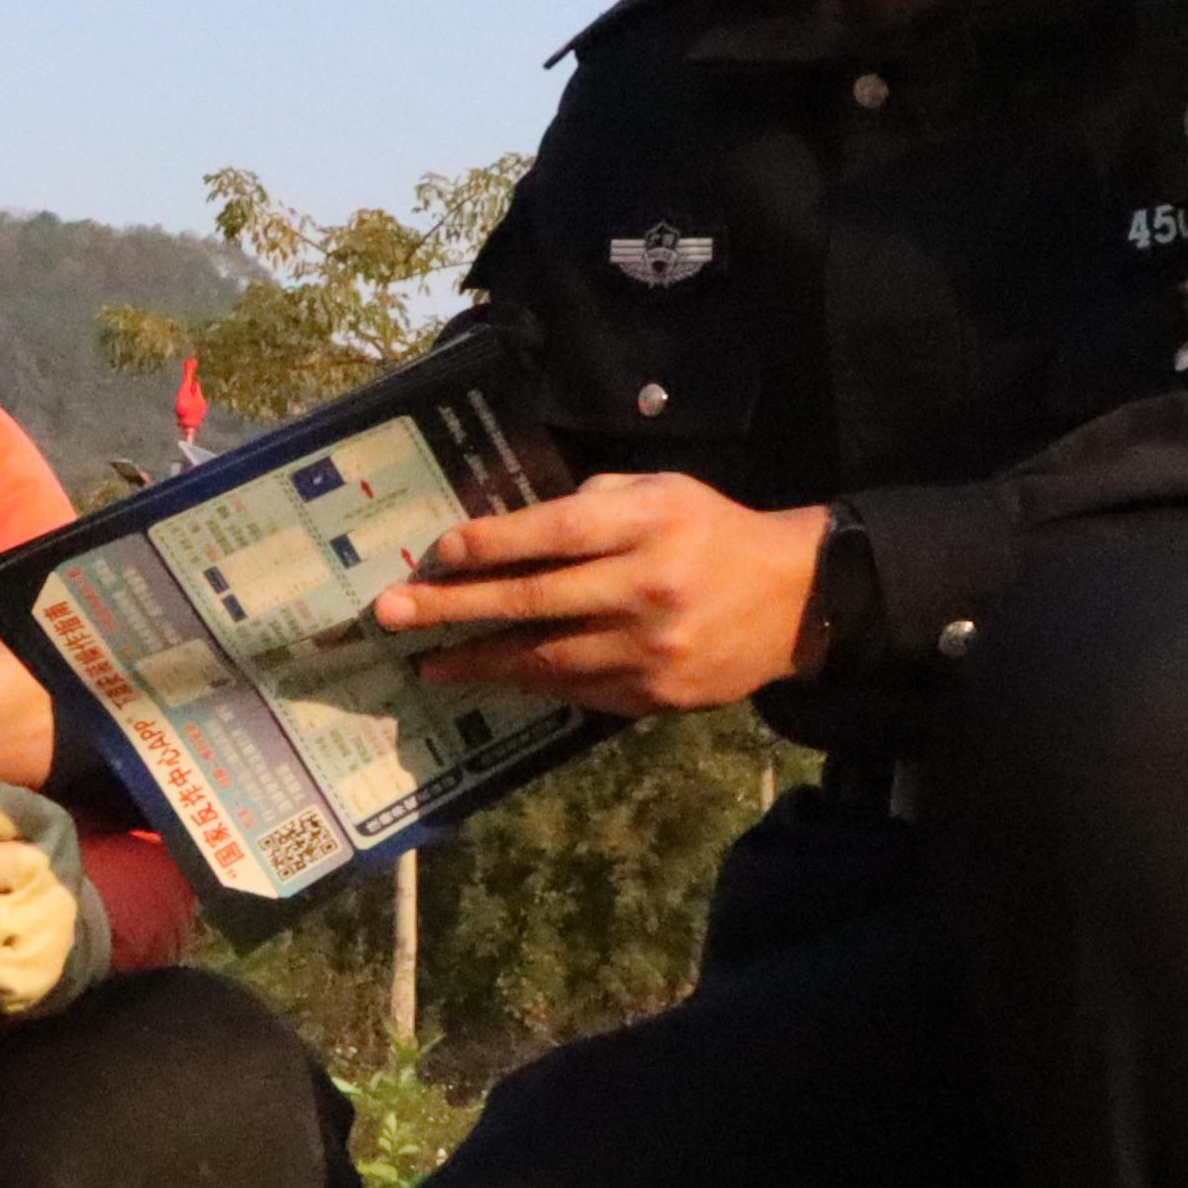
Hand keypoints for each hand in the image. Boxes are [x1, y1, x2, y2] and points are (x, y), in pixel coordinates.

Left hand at [370, 476, 828, 713]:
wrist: (796, 600)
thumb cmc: (711, 532)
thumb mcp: (662, 492)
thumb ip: (592, 504)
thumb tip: (506, 533)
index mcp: (651, 524)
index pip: (556, 534)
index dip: (490, 544)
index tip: (435, 552)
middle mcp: (650, 587)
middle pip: (535, 600)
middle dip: (455, 607)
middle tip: (391, 613)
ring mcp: (653, 649)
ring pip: (546, 659)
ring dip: (478, 661)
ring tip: (427, 662)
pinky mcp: (657, 696)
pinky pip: (575, 691)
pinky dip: (528, 684)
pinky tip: (490, 678)